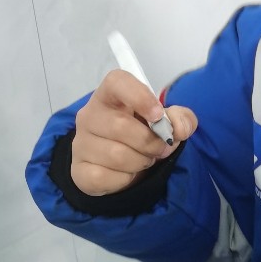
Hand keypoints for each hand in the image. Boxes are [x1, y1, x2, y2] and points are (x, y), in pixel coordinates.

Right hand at [70, 70, 197, 195]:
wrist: (122, 167)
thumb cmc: (143, 137)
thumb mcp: (167, 124)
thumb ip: (181, 119)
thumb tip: (180, 128)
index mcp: (110, 96)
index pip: (116, 82)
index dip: (139, 96)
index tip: (158, 115)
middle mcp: (89, 116)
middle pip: (120, 125)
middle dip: (150, 142)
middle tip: (160, 148)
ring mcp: (81, 143)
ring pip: (117, 155)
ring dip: (141, 162)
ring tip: (144, 160)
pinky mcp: (80, 170)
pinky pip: (106, 177)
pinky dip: (125, 179)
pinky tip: (126, 174)